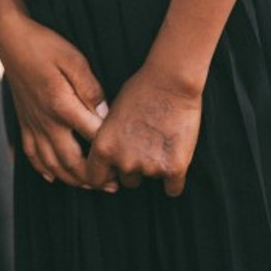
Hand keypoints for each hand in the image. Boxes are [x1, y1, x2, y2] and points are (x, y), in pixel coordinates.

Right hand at [0, 11, 106, 187]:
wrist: (11, 40)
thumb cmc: (45, 45)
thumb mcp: (74, 59)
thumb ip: (91, 88)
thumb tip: (105, 113)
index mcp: (62, 105)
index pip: (92, 137)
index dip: (110, 151)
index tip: (126, 158)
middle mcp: (46, 121)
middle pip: (72, 162)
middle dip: (94, 178)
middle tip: (113, 185)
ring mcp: (33, 124)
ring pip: (52, 165)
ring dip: (72, 180)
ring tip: (91, 185)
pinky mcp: (24, 122)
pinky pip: (32, 155)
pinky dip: (43, 170)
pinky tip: (53, 176)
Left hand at [85, 62, 201, 197]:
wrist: (170, 81)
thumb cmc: (140, 89)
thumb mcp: (112, 112)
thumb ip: (108, 138)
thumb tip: (108, 156)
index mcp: (103, 147)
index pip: (95, 178)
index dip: (105, 175)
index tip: (113, 171)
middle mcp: (124, 161)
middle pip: (127, 180)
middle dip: (134, 167)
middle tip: (145, 144)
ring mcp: (150, 167)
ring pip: (150, 178)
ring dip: (155, 166)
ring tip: (161, 139)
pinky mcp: (175, 168)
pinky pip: (173, 189)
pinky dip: (174, 180)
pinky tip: (176, 160)